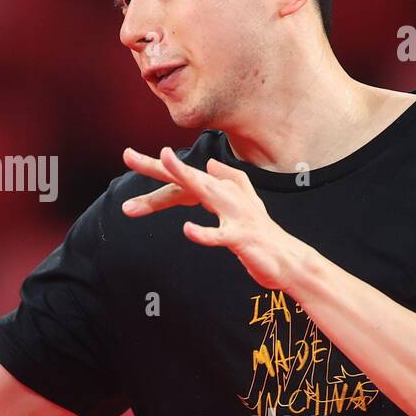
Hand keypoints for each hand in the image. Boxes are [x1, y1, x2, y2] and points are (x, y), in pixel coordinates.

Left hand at [120, 146, 307, 289]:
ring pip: (206, 192)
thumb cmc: (260, 235)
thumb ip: (229, 182)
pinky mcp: (242, 237)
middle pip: (188, 177)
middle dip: (161, 165)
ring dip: (186, 177)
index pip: (184, 178)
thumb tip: (212, 165)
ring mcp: (235, 215)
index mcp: (220, 193)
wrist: (288, 260)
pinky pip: (220, 235)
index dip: (157, 167)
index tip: (127, 156)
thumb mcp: (243, 208)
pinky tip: (188, 229)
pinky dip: (205, 233)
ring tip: (165, 162)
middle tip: (128, 155)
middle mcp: (226, 197)